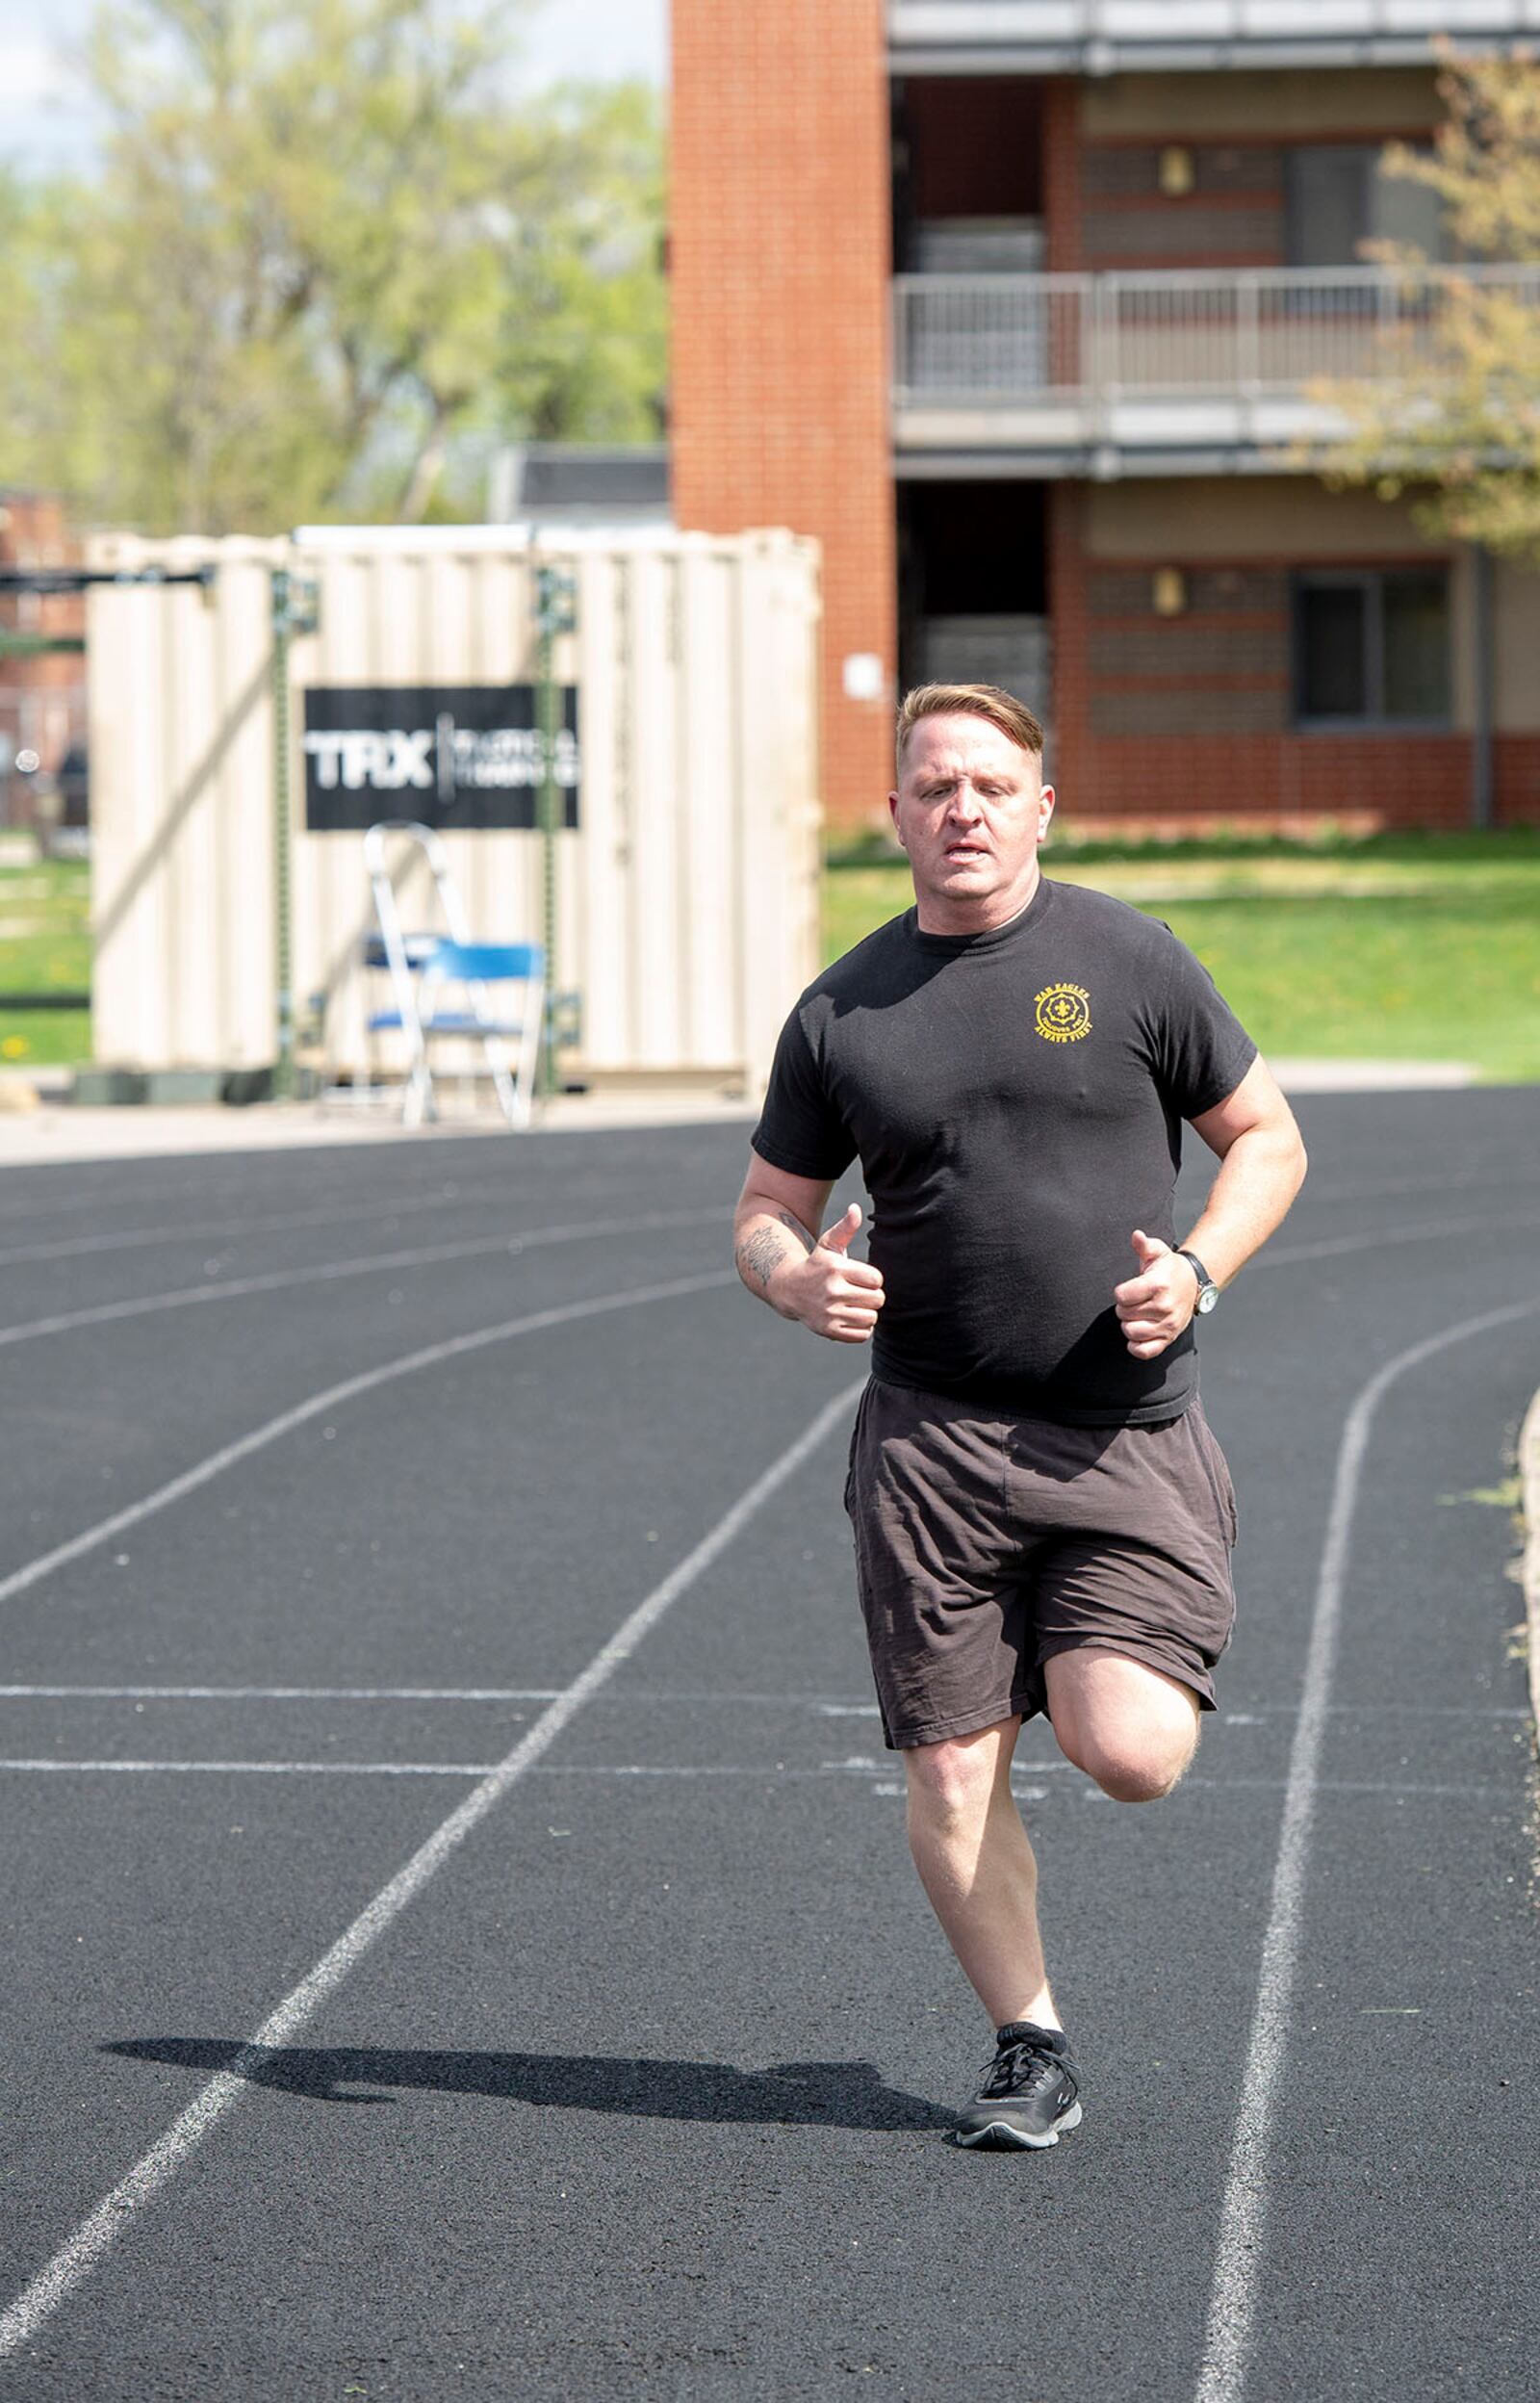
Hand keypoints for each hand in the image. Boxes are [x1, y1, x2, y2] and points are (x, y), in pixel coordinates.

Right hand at [781, 1202, 886, 1344]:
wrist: (789, 1289)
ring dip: (867, 1313)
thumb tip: (855, 1208)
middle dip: (872, 1297)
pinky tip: (848, 1318)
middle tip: (858, 1293)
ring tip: (853, 1305)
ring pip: (871, 1318)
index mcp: (836, 1269)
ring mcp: (829, 1313)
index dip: (872, 1280)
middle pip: (878, 1300)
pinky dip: (860, 1329)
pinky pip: (862, 1335)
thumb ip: (846, 1228)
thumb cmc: (816, 1265)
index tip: (860, 1278)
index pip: (877, 1280)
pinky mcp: (828, 1330)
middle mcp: (832, 1291)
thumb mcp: (828, 1244)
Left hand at [1113, 1230, 1198, 1360]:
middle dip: (1124, 1307)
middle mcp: (1164, 1307)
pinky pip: (1145, 1351)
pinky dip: (1136, 1346)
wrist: (1193, 1284)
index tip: (1129, 1289)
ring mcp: (1168, 1325)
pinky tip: (1138, 1333)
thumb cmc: (1169, 1268)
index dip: (1121, 1292)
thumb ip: (1144, 1245)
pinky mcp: (1169, 1339)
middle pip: (1124, 1314)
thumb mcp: (1158, 1252)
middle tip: (1135, 1301)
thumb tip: (1137, 1236)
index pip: (1121, 1296)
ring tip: (1136, 1315)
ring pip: (1131, 1332)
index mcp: (1158, 1285)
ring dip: (1128, 1324)